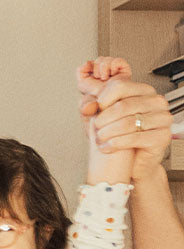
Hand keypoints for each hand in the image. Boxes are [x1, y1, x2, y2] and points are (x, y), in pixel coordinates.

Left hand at [78, 57, 170, 180]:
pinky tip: (106, 148)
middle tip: (95, 130)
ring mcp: (161, 118)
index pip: (119, 86)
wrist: (133, 162)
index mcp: (142, 92)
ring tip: (100, 139)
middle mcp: (155, 102)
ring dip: (107, 133)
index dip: (102, 100)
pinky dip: (115, 144)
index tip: (95, 111)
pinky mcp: (161, 136)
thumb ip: (93, 106)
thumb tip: (87, 104)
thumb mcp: (103, 118)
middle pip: (122, 105)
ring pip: (128, 122)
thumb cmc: (120, 137)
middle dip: (103, 120)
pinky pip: (134, 138)